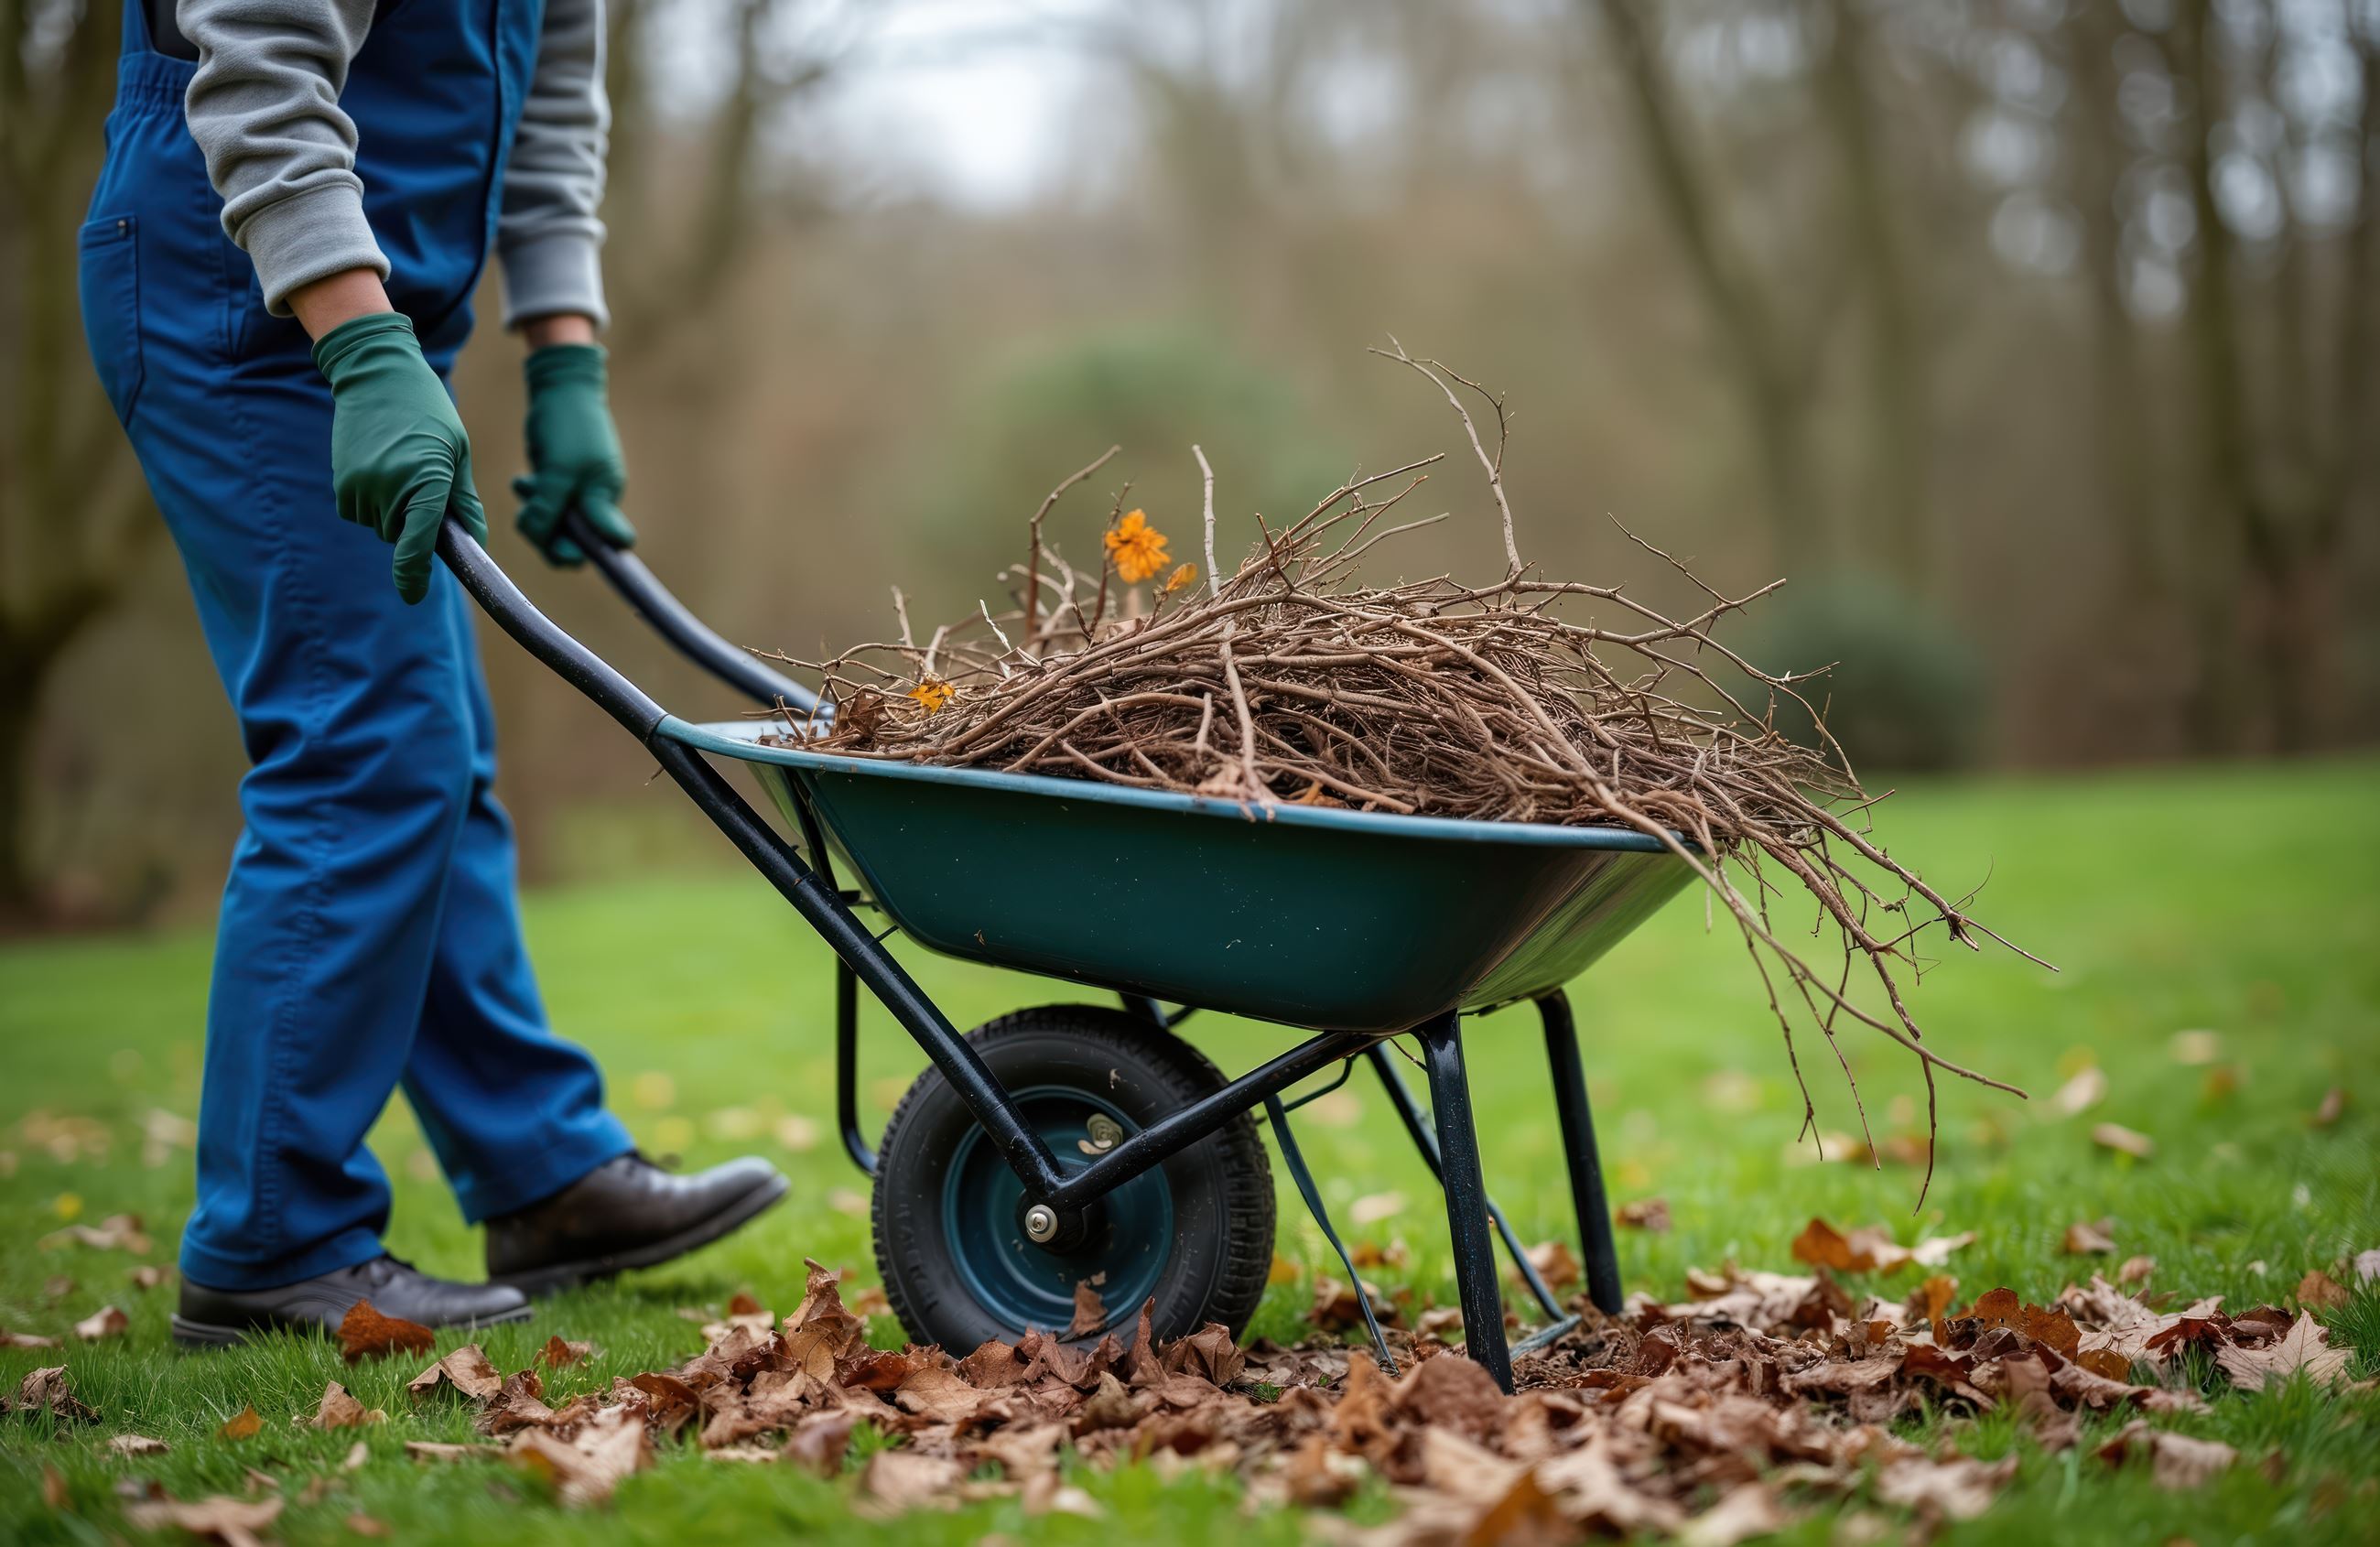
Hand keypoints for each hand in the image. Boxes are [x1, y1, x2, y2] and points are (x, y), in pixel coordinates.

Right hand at [311, 311, 487, 603]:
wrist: (377, 376)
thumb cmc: (429, 413)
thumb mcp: (459, 453)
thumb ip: (464, 504)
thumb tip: (474, 546)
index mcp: (427, 479)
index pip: (418, 542)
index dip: (414, 573)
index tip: (412, 594)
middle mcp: (389, 487)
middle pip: (403, 537)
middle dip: (416, 525)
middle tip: (423, 480)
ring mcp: (360, 486)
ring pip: (382, 527)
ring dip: (394, 512)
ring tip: (401, 465)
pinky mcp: (342, 484)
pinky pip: (361, 514)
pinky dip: (373, 503)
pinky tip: (380, 467)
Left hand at [512, 339, 632, 565]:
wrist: (561, 388)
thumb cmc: (569, 425)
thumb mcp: (559, 470)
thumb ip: (554, 510)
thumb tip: (564, 554)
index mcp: (605, 499)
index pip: (607, 544)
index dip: (585, 551)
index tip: (562, 544)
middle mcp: (595, 501)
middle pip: (573, 541)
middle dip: (547, 532)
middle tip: (529, 512)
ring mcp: (578, 492)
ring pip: (553, 524)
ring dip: (534, 513)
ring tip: (526, 485)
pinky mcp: (560, 483)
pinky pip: (544, 505)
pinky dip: (532, 498)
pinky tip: (524, 481)